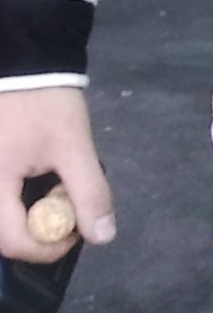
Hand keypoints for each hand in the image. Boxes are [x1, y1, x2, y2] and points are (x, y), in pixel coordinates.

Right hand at [0, 87, 115, 260]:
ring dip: (28, 219)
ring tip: (52, 190)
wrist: (25, 65)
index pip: (12, 242)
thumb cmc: (46, 104)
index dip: (48, 248)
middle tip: (66, 205)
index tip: (77, 230)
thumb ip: (89, 192)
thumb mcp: (74, 146)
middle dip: (39, 232)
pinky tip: (36, 182)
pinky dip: (17, 204)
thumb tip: (103, 236)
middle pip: (3, 236)